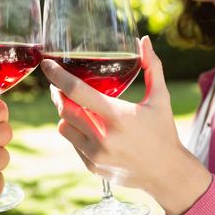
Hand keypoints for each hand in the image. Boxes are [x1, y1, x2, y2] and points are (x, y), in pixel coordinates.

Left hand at [40, 36, 211, 214]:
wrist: (167, 174)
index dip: (58, 76)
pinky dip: (75, 131)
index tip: (47, 65)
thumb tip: (145, 40)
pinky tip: (88, 126)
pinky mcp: (92, 166)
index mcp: (118, 117)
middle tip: (58, 85)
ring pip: (64, 127)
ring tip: (76, 105)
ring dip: (65, 114)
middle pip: (64, 109)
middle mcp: (103, 137)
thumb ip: (153, 67)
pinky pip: (72, 143)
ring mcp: (96, 155)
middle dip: (57, 94)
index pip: (78, 92)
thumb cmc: (164, 132)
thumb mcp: (161, 99)